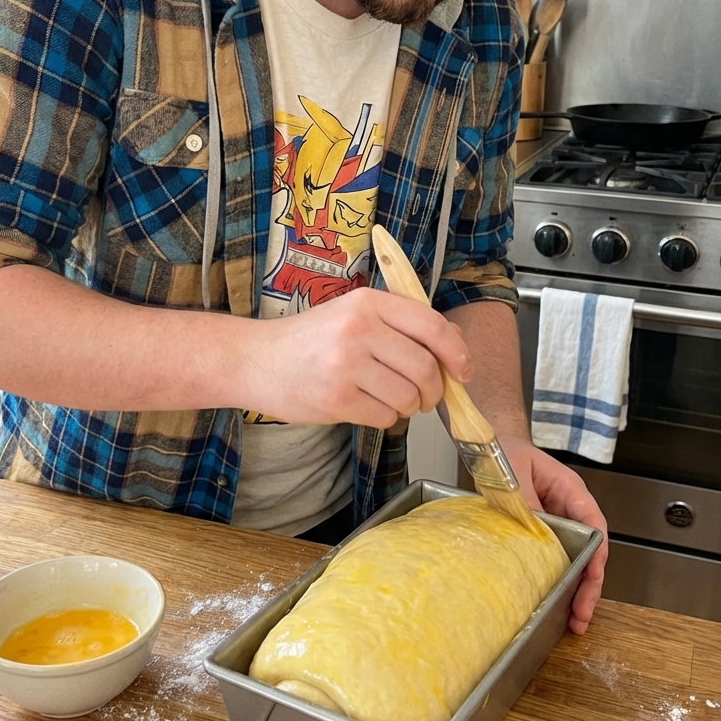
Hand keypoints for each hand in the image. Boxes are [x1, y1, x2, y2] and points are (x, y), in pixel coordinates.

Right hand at [236, 288, 471, 428]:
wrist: (256, 360)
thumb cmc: (309, 340)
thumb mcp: (354, 314)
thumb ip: (401, 325)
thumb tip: (455, 344)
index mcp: (369, 302)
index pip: (432, 326)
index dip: (457, 352)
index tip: (464, 371)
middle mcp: (359, 329)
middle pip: (426, 368)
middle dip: (434, 391)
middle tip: (425, 397)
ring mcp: (346, 365)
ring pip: (408, 397)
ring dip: (408, 407)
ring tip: (389, 400)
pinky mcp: (335, 398)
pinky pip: (384, 416)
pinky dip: (384, 418)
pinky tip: (365, 406)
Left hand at [498, 437, 607, 635]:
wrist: (492, 447)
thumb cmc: (507, 453)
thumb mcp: (513, 473)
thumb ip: (524, 500)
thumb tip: (531, 529)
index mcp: (571, 490)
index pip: (594, 527)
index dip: (596, 557)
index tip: (592, 579)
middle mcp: (571, 509)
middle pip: (591, 551)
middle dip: (590, 585)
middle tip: (581, 614)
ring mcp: (560, 523)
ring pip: (578, 559)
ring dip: (578, 589)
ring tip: (574, 619)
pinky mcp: (546, 534)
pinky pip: (559, 559)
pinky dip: (561, 581)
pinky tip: (558, 602)